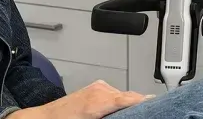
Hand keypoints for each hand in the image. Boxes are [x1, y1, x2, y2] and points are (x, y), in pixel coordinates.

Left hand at [10, 80, 151, 118]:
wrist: (43, 118)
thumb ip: (112, 115)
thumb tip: (127, 112)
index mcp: (99, 101)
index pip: (130, 99)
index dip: (145, 102)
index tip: (158, 105)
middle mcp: (100, 90)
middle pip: (129, 97)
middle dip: (141, 105)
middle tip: (154, 111)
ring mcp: (98, 87)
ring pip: (123, 95)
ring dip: (131, 104)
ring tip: (141, 111)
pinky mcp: (95, 88)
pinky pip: (115, 94)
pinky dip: (121, 102)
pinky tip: (125, 110)